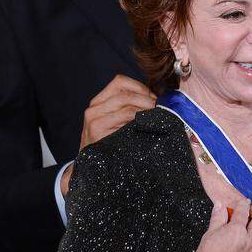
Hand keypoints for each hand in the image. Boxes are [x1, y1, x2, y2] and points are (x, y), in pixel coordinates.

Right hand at [63, 75, 155, 194]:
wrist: (91, 169)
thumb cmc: (112, 145)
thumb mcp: (118, 123)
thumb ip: (131, 108)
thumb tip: (159, 97)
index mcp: (99, 102)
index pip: (120, 82)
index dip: (140, 87)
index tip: (154, 97)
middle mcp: (94, 108)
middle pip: (125, 91)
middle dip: (147, 97)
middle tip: (160, 108)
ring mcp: (93, 119)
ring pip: (126, 101)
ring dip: (146, 106)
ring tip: (156, 115)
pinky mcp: (97, 130)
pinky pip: (124, 115)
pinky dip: (139, 116)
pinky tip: (147, 124)